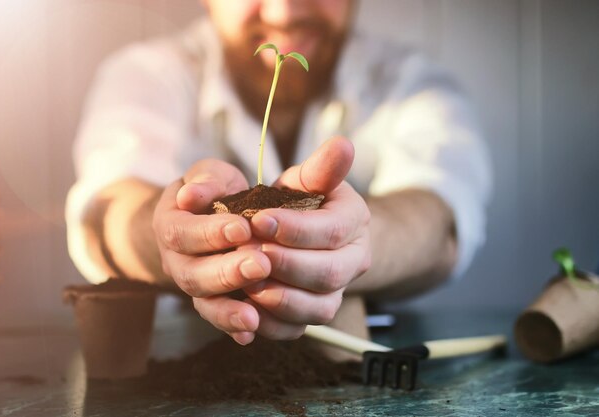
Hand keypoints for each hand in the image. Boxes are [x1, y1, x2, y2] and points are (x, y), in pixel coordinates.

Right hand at [152, 159, 270, 344]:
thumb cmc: (213, 191)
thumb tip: (191, 195)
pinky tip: (252, 332)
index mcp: (171, 225)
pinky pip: (219, 320)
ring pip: (204, 302)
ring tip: (254, 314)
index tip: (243, 227)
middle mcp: (177, 261)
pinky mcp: (213, 303)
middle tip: (261, 264)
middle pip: (193, 275)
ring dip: (229, 309)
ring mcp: (194, 286)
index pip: (183, 233)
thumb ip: (205, 180)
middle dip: (227, 272)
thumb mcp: (209, 175)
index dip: (211, 233)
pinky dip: (232, 328)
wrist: (206, 218)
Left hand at [245, 137, 371, 339]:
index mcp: (354, 223)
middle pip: (329, 274)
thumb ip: (321, 167)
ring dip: (279, 299)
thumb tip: (343, 143)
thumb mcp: (307, 180)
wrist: (299, 234)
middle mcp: (353, 262)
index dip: (296, 228)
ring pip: (318, 309)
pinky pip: (298, 331)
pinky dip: (271, 325)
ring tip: (246, 283)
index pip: (333, 231)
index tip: (257, 220)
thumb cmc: (297, 202)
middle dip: (287, 266)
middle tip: (249, 254)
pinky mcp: (313, 315)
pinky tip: (246, 311)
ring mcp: (335, 293)